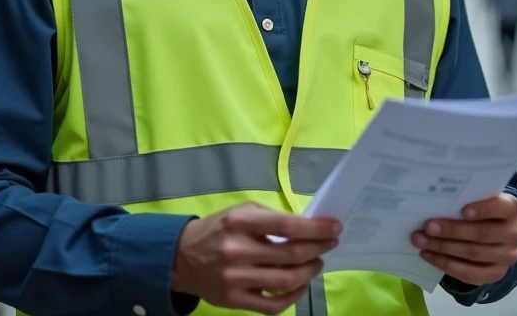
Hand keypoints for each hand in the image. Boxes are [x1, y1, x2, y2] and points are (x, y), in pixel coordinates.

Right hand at [172, 202, 340, 314]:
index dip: (316, 228)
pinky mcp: (233, 300)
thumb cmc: (218, 229)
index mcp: (240, 223)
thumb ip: (272, 218)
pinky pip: (273, 305)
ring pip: (286, 282)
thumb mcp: (241, 212)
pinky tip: (300, 285)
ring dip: (310, 272)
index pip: (287, 226)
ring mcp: (235, 279)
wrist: (181, 258)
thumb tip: (307, 227)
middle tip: (330, 244)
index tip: (334, 228)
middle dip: (318, 249)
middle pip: (291, 255)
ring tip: (317, 263)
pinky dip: (293, 296)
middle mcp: (237, 251)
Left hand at [410, 193, 516, 285]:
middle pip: (482, 233)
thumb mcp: (479, 199)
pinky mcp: (497, 274)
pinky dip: (446, 264)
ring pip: (473, 254)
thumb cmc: (480, 210)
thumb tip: (434, 200)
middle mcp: (515, 233)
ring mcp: (508, 256)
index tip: (462, 210)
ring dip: (443, 248)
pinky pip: (470, 273)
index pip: (502, 207)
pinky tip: (429, 256)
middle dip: (452, 230)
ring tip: (421, 241)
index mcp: (512, 208)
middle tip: (427, 227)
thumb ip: (465, 198)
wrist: (494, 233)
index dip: (484, 209)